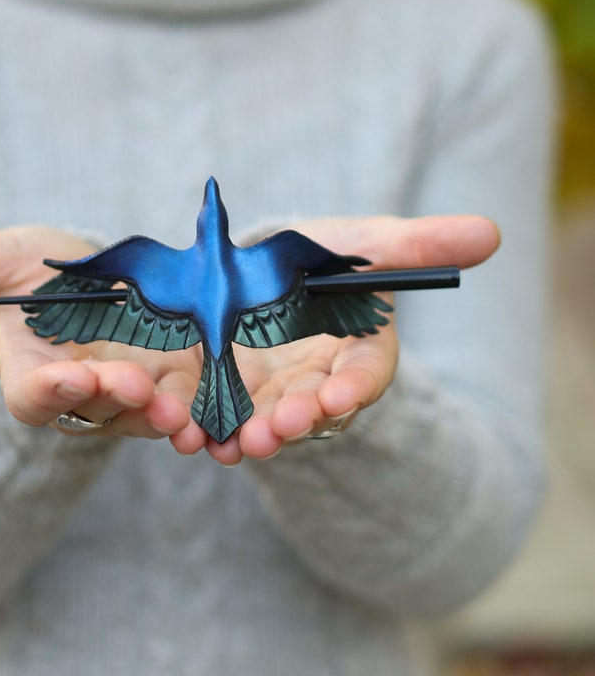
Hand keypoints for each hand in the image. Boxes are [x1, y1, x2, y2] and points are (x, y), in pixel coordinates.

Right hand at [0, 227, 199, 442]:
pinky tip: (225, 405)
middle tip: (135, 390)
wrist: (90, 272)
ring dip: (163, 414)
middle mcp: (81, 393)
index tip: (69, 378)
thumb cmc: (28, 268)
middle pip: (96, 411)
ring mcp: (129, 390)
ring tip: (182, 410)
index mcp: (31, 371)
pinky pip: (190, 399)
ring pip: (146, 414)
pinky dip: (204, 405)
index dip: (49, 390)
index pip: (33, 395)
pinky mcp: (174, 378)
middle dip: (115, 403)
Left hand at [184, 213, 499, 465]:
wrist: (263, 264)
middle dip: (298, 420)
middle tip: (279, 427)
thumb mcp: (368, 241)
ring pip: (264, 422)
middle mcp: (319, 381)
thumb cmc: (325, 254)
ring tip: (235, 443)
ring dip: (250, 435)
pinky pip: (216, 417)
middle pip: (312, 409)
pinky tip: (184, 433)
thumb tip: (491, 232)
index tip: (337, 395)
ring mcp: (272, 393)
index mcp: (360, 348)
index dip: (355, 387)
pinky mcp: (227, 393)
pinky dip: (202, 428)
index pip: (367, 373)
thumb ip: (417, 243)